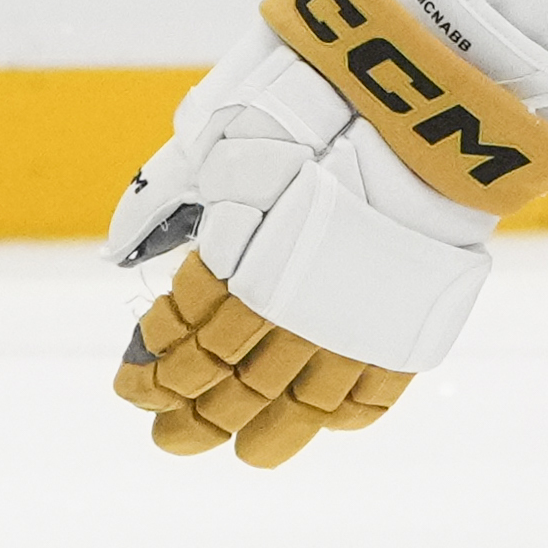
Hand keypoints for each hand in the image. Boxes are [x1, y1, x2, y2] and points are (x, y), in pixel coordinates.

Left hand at [102, 0, 547, 467]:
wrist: (424, 98)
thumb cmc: (315, 100)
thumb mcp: (224, 133)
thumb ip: (170, 193)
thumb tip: (123, 245)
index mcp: (242, 254)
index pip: (189, 328)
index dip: (156, 360)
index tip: (134, 375)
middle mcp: (295, 301)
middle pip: (232, 379)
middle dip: (189, 412)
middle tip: (163, 433)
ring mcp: (355, 319)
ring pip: (297, 401)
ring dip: (260, 432)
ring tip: (238, 449)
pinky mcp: (411, 322)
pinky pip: (371, 390)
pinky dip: (341, 414)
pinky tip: (318, 423)